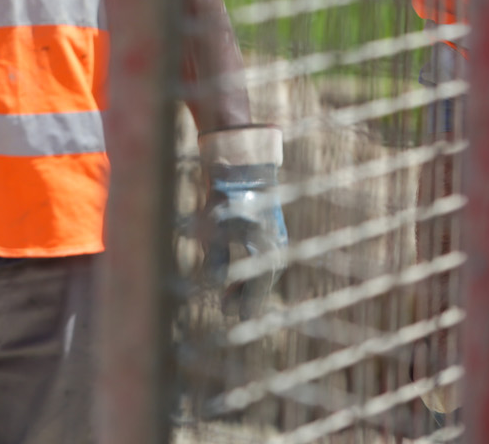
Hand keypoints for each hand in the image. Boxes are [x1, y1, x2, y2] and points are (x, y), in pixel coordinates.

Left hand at [199, 162, 287, 319]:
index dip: (249, 301)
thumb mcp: (215, 228)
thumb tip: (213, 282)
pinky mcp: (270, 234)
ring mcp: (275, 240)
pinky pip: (264, 263)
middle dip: (246, 298)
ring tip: (228, 300)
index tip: (240, 316)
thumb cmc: (227, 200)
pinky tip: (237, 280)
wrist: (245, 172)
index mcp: (264, 247)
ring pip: (264, 272)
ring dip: (248, 287)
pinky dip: (252, 273)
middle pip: (263, 281)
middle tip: (227, 312)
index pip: (260, 283)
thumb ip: (215, 255)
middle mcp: (275, 246)